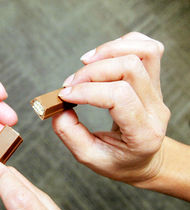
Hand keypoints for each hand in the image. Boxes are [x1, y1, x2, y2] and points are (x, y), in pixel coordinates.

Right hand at [53, 32, 169, 184]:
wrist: (145, 159)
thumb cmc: (119, 160)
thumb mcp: (90, 157)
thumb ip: (70, 134)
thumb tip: (57, 107)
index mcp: (142, 133)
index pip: (119, 97)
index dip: (87, 90)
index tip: (63, 95)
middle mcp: (156, 109)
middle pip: (129, 68)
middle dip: (92, 71)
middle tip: (70, 83)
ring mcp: (158, 92)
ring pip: (143, 52)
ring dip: (109, 51)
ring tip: (86, 63)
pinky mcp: (154, 80)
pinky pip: (147, 48)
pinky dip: (122, 44)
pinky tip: (102, 57)